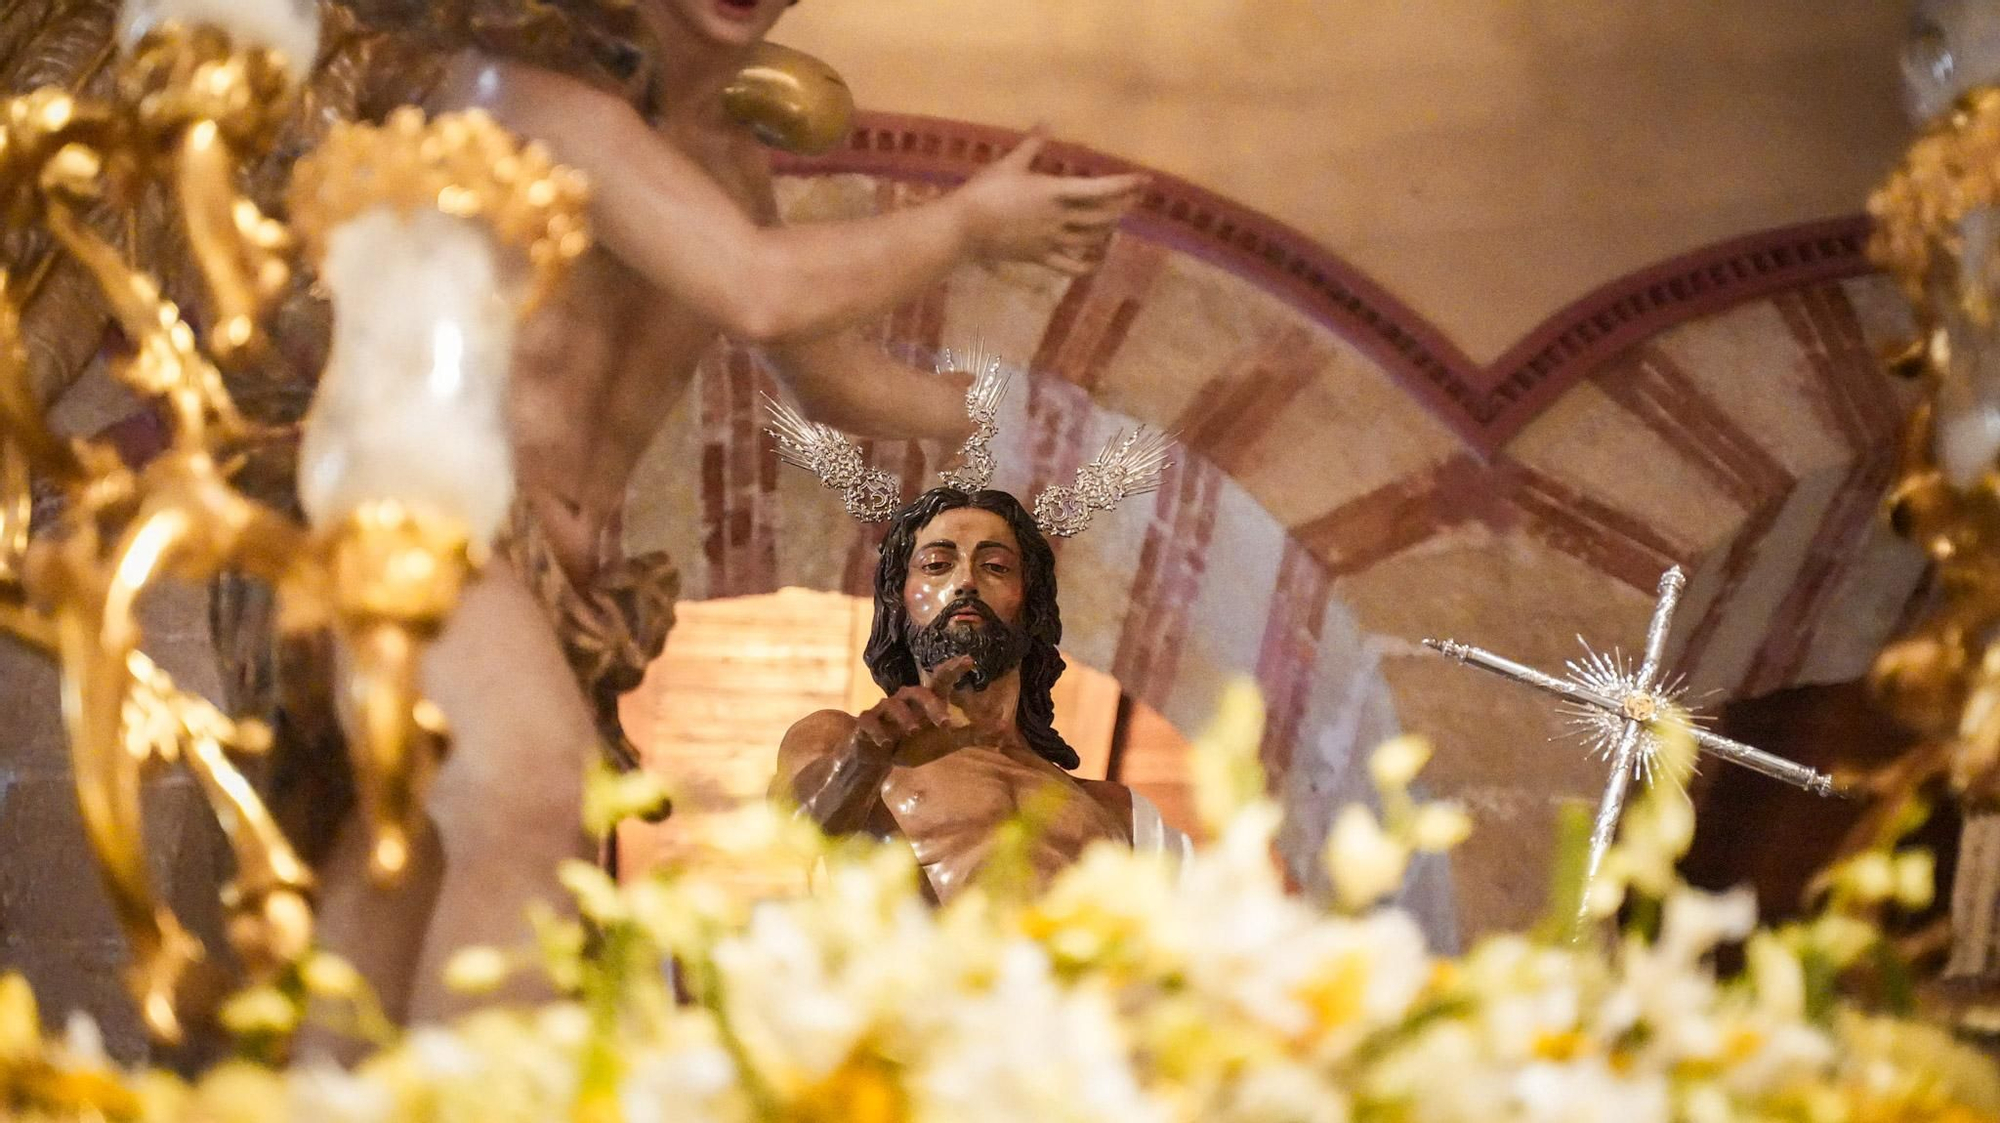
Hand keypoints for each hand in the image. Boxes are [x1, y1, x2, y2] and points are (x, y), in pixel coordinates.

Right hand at [855, 657, 976, 767]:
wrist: (878, 756)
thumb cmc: (914, 743)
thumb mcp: (946, 741)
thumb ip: (973, 734)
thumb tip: (1004, 728)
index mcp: (927, 702)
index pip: (941, 680)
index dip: (954, 668)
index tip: (969, 659)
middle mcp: (906, 701)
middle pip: (919, 692)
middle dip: (932, 705)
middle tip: (946, 723)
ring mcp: (884, 710)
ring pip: (892, 704)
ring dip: (904, 717)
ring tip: (914, 731)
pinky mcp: (866, 723)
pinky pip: (870, 722)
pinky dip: (878, 732)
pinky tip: (886, 744)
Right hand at [954, 129, 1145, 275]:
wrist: (964, 227)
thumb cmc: (986, 190)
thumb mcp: (1010, 163)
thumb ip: (1032, 144)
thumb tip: (1047, 121)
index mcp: (1056, 192)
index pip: (1100, 189)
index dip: (1125, 185)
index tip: (1145, 180)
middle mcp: (1060, 218)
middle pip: (1102, 215)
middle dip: (1122, 206)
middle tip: (1136, 199)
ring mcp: (1051, 240)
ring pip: (1090, 239)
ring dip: (1107, 230)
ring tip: (1117, 221)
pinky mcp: (1039, 257)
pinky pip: (1069, 265)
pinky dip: (1086, 265)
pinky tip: (1095, 261)